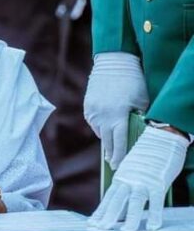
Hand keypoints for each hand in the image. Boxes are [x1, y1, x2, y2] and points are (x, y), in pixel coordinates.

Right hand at [84, 52, 149, 168]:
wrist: (113, 63)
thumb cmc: (132, 82)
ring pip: (99, 132)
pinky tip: (105, 126)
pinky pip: (93, 122)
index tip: (118, 167)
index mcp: (118, 115)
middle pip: (107, 141)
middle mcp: (103, 115)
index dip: (119, 157)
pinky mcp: (87, 105)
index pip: (119, 143)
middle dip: (111, 153)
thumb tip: (136, 134)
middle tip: (113, 163)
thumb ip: (138, 119)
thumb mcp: (142, 102)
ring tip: (111, 144)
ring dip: (106, 138)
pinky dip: (99, 126)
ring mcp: (93, 110)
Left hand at [89, 127, 188, 230]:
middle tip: (99, 228)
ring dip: (130, 219)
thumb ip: (125, 181)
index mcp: (121, 177)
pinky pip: (156, 201)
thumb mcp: (131, 168)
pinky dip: (155, 214)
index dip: (101, 211)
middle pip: (116, 201)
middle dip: (108, 217)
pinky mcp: (158, 182)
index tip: (92, 222)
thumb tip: (121, 195)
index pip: (108, 197)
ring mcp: (143, 181)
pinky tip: (152, 226)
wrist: (160, 137)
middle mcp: (129, 180)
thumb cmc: (147, 155)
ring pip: (134, 202)